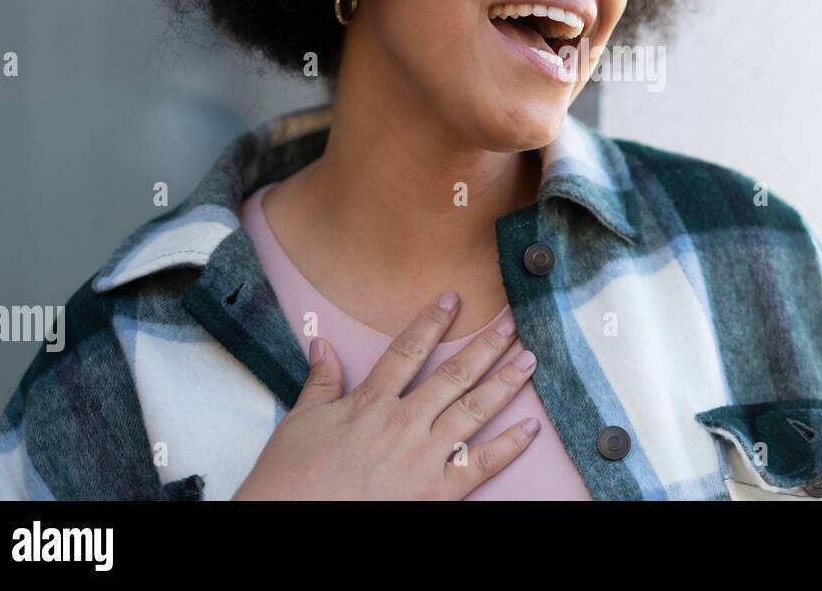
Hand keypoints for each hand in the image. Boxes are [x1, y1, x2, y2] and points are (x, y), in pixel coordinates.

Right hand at [232, 291, 538, 498]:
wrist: (289, 522)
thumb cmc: (290, 480)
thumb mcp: (299, 423)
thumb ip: (320, 381)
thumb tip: (321, 343)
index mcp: (370, 403)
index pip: (408, 350)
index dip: (432, 322)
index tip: (453, 299)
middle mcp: (403, 423)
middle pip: (454, 374)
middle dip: (487, 345)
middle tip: (513, 322)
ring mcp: (423, 457)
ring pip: (474, 410)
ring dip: (506, 382)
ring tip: (530, 360)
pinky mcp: (437, 492)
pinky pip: (482, 464)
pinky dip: (510, 445)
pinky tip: (532, 427)